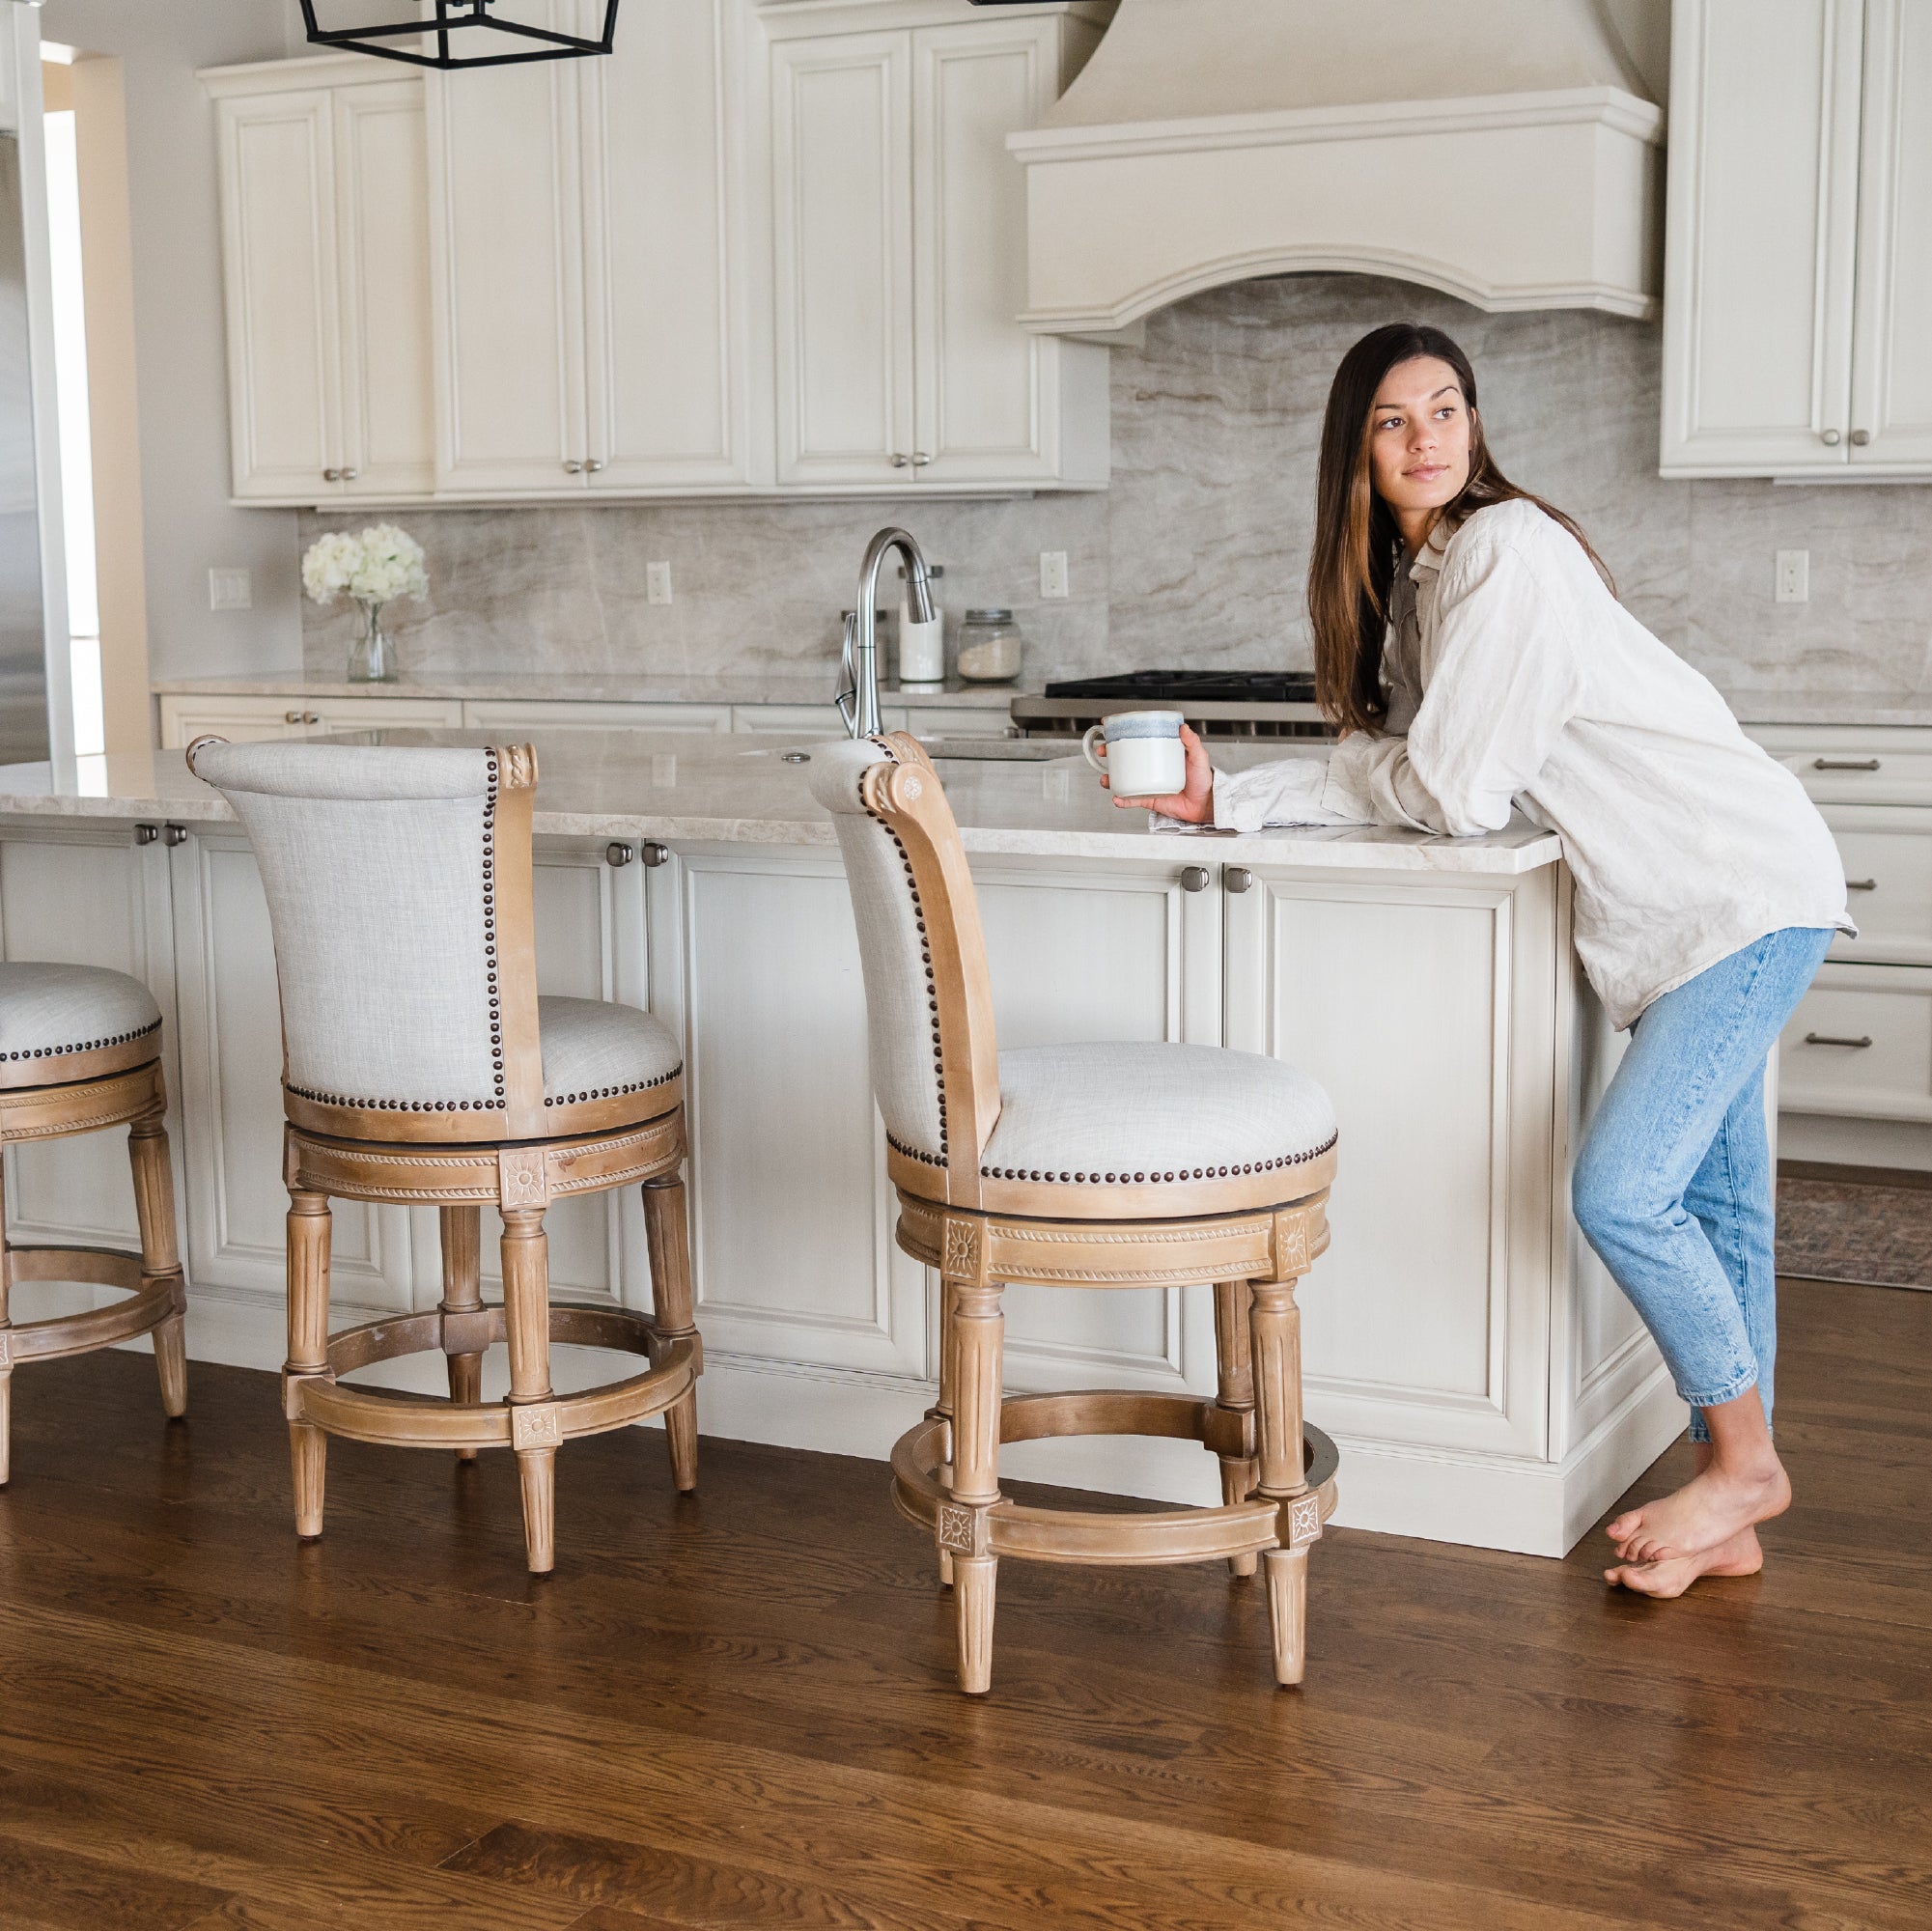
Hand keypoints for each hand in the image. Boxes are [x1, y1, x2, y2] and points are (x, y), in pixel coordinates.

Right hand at [1099, 722, 1213, 823]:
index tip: (1110, 726)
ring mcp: (1148, 783)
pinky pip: (1131, 799)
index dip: (1123, 733)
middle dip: (1109, 754)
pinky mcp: (1148, 799)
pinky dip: (1122, 799)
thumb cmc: (1203, 780)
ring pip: (1123, 779)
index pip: (1139, 740)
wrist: (1205, 805)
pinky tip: (1117, 798)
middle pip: (1125, 758)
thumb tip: (1183, 728)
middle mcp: (1151, 767)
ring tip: (1107, 778)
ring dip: (1111, 778)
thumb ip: (1192, 742)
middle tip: (1104, 751)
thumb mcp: (1199, 757)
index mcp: (1160, 754)